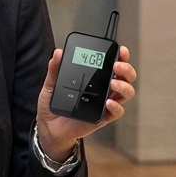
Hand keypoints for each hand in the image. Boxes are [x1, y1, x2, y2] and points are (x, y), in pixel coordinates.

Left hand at [36, 46, 135, 161]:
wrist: (49, 126)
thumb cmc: (53, 104)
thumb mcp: (51, 84)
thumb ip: (55, 69)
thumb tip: (58, 53)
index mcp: (94, 78)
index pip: (113, 64)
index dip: (121, 56)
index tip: (121, 50)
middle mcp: (103, 89)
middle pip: (125, 77)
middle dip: (126, 69)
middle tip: (117, 65)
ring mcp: (105, 103)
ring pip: (126, 93)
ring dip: (124, 86)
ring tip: (113, 83)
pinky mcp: (103, 117)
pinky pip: (117, 112)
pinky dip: (116, 106)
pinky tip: (108, 102)